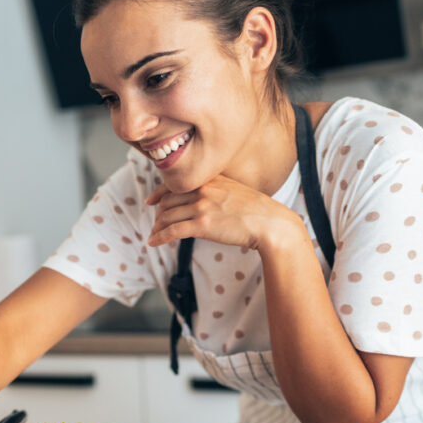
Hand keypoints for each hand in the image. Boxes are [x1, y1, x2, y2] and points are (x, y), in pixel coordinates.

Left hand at [144, 174, 297, 251]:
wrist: (271, 223)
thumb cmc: (257, 211)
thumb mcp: (234, 191)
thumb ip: (216, 191)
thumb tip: (201, 201)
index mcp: (210, 179)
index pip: (175, 183)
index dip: (159, 193)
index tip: (151, 201)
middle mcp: (203, 189)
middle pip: (168, 201)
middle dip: (159, 214)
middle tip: (156, 224)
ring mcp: (202, 206)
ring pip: (167, 216)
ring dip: (157, 227)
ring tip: (154, 235)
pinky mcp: (202, 225)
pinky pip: (172, 231)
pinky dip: (159, 237)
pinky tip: (153, 243)